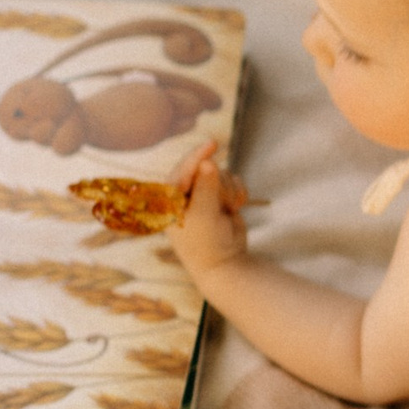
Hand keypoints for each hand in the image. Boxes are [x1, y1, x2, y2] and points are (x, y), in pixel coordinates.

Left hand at [171, 139, 249, 280]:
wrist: (225, 264)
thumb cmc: (205, 243)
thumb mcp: (203, 215)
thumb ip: (206, 187)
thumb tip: (208, 162)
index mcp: (170, 199)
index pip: (182, 171)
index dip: (196, 157)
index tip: (212, 144)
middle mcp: (186, 194)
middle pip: (205, 170)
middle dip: (217, 184)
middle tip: (223, 204)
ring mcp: (204, 195)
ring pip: (221, 175)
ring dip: (229, 190)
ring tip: (229, 209)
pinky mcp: (221, 198)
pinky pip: (233, 181)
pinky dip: (238, 192)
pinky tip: (238, 207)